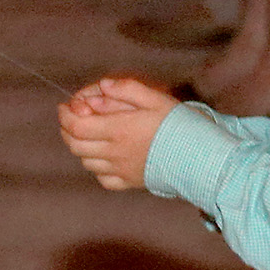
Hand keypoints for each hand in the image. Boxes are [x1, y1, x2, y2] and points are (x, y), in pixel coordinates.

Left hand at [59, 75, 178, 190]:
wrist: (205, 157)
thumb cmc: (182, 125)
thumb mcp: (157, 99)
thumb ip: (127, 89)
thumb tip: (102, 86)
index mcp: (118, 130)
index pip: (75, 125)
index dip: (64, 115)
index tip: (65, 106)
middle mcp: (114, 152)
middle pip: (74, 144)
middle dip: (67, 129)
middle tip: (73, 118)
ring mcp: (121, 170)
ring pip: (85, 162)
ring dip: (81, 147)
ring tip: (89, 135)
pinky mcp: (131, 182)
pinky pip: (103, 179)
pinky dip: (96, 168)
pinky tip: (105, 158)